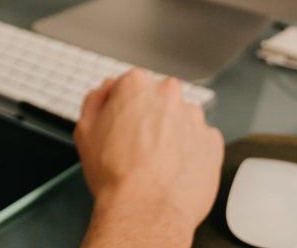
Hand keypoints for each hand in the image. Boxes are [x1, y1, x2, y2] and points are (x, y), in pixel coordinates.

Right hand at [75, 69, 222, 247]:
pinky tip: (174, 169)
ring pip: (181, 120)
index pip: (131, 86)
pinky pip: (200, 141)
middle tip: (138, 147)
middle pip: (159, 100)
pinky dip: (190, 152)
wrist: (145, 210)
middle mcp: (169, 94)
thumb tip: (106, 91)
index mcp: (136, 85)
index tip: (122, 125)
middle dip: (150, 118)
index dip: (124, 108)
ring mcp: (194, 118)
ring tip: (157, 163)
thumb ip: (95, 100)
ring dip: (172, 134)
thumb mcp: (84, 131)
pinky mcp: (212, 142)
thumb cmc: (115, 175)